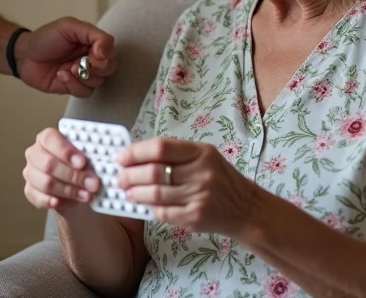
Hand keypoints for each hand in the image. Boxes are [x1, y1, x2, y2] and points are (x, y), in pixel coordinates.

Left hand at [16, 17, 116, 96]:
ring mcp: (83, 74)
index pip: (112, 49)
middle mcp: (91, 58)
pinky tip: (61, 74)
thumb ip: (93, 34)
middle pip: (110, 68)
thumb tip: (106, 51)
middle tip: (79, 63)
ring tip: (66, 68)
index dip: (106, 54)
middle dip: (96, 68)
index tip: (94, 53)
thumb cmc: (45, 38)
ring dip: (82, 76)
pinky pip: (85, 92)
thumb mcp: (69, 26)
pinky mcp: (74, 87)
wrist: (24, 55)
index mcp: (92, 42)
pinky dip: (73, 85)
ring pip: (99, 82)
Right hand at [22, 127, 100, 214]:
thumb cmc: (81, 165)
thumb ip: (90, 156)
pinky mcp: (29, 190)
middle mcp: (35, 153)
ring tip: (87, 195)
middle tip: (92, 183)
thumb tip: (100, 162)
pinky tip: (67, 203)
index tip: (82, 162)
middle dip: (72, 175)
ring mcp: (30, 172)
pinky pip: (38, 198)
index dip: (66, 151)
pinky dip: (54, 201)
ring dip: (69, 191)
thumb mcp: (87, 156)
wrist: (75, 185)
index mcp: (47, 138)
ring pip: (46, 183)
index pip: (50, 138)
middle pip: (48, 164)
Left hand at [117, 137, 256, 235]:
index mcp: (201, 152)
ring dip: (135, 193)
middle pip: (154, 172)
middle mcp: (201, 173)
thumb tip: (137, 154)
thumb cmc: (220, 178)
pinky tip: (144, 205)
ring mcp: (199, 196)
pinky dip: (149, 208)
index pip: (161, 148)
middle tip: (119, 177)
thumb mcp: (204, 156)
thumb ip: (176, 153)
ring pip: (155, 194)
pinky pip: (163, 212)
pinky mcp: (195, 217)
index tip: (121, 157)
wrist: (246, 208)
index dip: (136, 152)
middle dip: (130, 175)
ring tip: (127, 192)